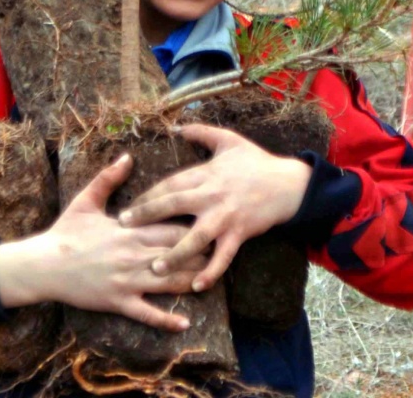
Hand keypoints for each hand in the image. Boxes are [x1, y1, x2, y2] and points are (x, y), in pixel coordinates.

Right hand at [0, 154, 204, 331]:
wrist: (43, 264)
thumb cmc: (65, 232)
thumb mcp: (86, 200)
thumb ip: (108, 178)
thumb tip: (126, 156)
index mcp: (129, 230)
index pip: (172, 227)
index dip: (195, 226)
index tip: (212, 223)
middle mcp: (133, 255)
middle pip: (178, 253)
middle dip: (201, 254)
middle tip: (222, 252)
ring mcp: (127, 280)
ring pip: (168, 283)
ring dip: (191, 282)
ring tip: (212, 283)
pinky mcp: (118, 302)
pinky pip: (146, 313)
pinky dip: (166, 320)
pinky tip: (185, 325)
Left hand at [119, 124, 312, 293]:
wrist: (289, 184)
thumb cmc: (257, 162)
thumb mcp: (229, 140)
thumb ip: (201, 132)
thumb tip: (176, 126)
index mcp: (206, 174)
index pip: (170, 184)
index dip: (147, 194)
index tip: (128, 205)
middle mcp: (212, 195)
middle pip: (173, 205)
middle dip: (147, 216)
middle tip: (123, 227)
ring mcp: (225, 217)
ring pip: (195, 237)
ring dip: (174, 253)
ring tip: (155, 267)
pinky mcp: (240, 233)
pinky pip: (223, 256)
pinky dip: (211, 272)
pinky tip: (197, 285)